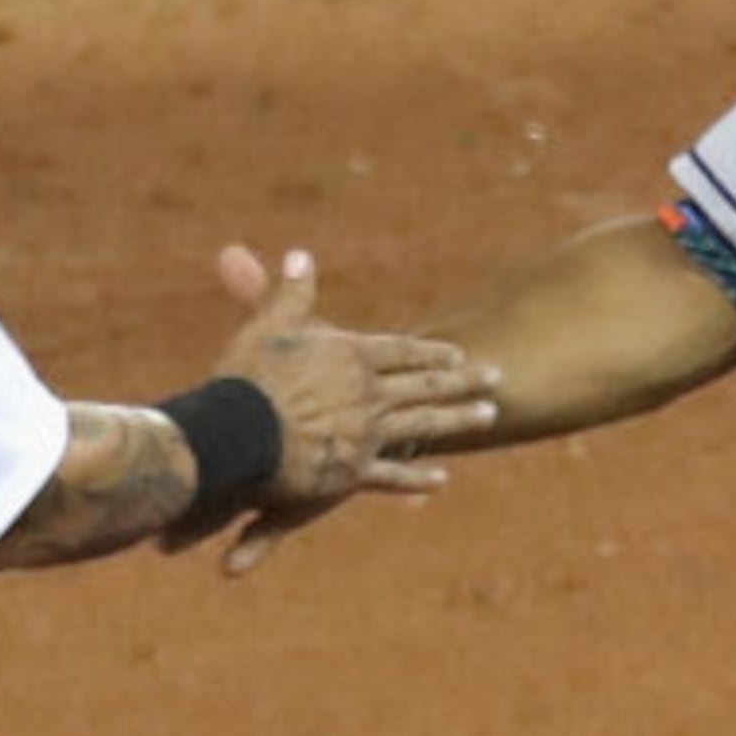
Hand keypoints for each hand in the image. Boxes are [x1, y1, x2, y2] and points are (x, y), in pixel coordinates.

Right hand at [185, 243, 497, 572]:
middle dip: (464, 380)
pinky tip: (442, 480)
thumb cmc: (248, 378)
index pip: (402, 352)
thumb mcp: (269, 326)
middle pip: (426, 385)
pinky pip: (393, 476)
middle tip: (497, 378)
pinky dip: (418, 478)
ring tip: (490, 415)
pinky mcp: (352, 472)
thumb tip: (300, 255)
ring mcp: (366, 434)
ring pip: (424, 424)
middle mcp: (369, 394)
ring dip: (459, 419)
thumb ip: (291, 293)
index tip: (458, 354)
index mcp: (352, 357)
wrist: (237, 435)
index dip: (431, 353)